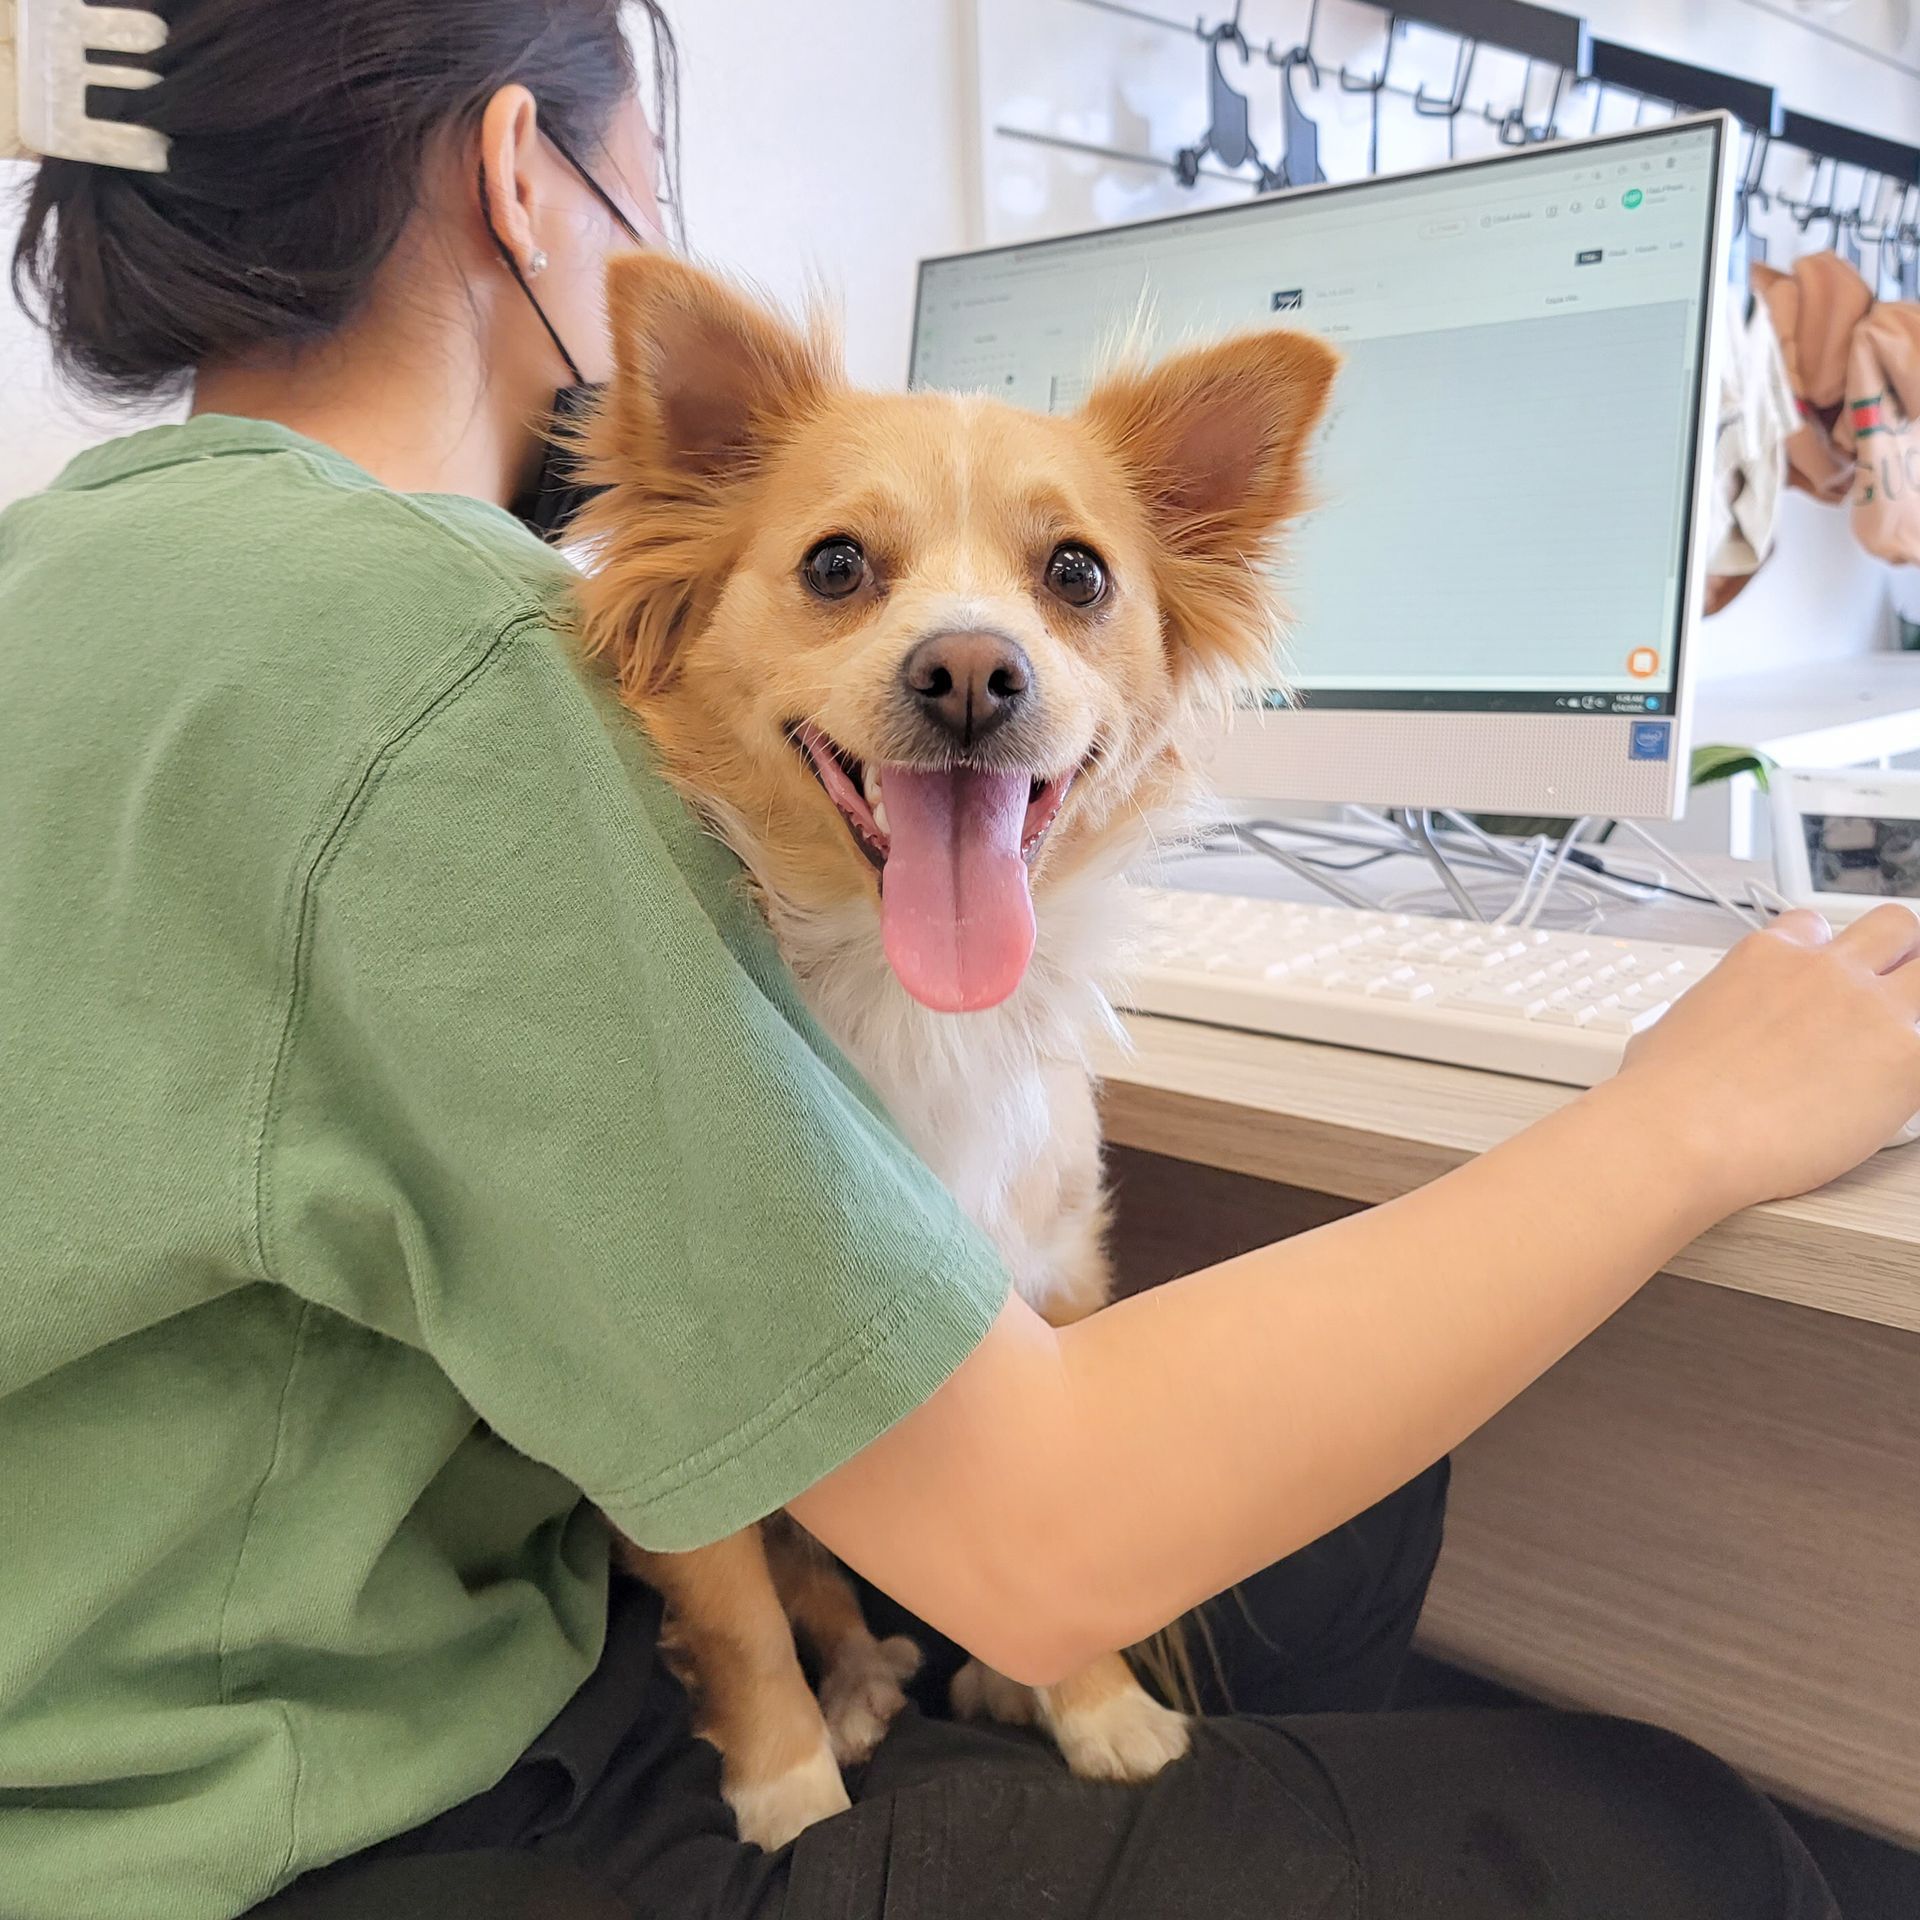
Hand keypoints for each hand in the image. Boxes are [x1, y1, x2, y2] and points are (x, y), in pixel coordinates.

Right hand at [1617, 905, 1919, 1210]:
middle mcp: (1823, 971)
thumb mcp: (1667, 1030)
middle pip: (1894, 928)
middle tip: (1888, 998)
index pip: (1815, 927)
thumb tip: (1692, 1036)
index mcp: (1765, 959)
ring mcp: (1869, 1007)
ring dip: (1918, 1005)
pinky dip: (1918, 1068)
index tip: (1827, 981)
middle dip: (1898, 958)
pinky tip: (1899, 1090)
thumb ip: (1703, 1018)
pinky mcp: (1906, 1055)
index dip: (1826, 955)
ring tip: (1897, 1044)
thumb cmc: (1663, 1095)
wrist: (1680, 1132)